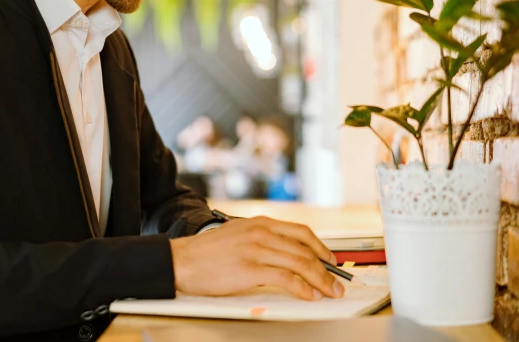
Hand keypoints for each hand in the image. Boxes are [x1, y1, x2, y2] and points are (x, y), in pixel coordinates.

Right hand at [169, 216, 344, 300]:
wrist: (182, 259)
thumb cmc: (207, 252)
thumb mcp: (239, 235)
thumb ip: (263, 240)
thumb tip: (286, 255)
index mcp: (260, 223)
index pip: (301, 231)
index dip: (321, 247)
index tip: (331, 259)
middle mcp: (262, 232)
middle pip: (305, 249)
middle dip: (326, 268)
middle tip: (336, 281)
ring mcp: (256, 249)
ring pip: (300, 263)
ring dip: (320, 280)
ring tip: (329, 292)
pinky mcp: (250, 268)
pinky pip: (285, 278)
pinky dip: (302, 288)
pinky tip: (309, 295)